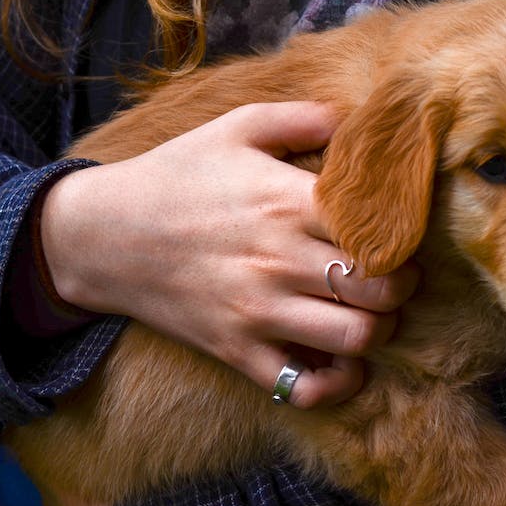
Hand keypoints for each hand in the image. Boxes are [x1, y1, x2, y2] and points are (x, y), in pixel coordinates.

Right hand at [39, 102, 418, 407]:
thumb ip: (304, 116)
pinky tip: (341, 361)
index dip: (404, 232)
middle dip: (402, 284)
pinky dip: (336, 383)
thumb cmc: (176, 175)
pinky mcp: (236, 350)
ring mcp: (256, 311)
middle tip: (395, 274)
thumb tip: (362, 119)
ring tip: (368, 311)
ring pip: (357, 337)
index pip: (378, 226)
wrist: (101, 234)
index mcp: (284, 200)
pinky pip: (304, 388)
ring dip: (379, 329)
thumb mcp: (235, 128)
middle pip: (381, 288)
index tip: (397, 229)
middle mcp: (276, 258)